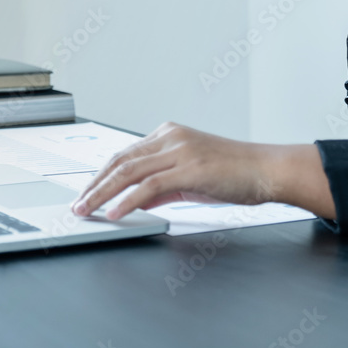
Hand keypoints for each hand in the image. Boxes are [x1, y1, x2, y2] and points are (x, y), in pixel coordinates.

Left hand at [70, 122, 335, 220]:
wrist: (268, 170)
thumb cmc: (237, 174)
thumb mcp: (192, 178)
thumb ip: (163, 187)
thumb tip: (136, 200)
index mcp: (170, 134)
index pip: (126, 154)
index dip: (102, 175)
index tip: (88, 191)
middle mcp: (171, 137)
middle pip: (121, 160)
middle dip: (95, 184)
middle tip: (79, 203)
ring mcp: (180, 151)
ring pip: (129, 171)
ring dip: (103, 193)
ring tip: (88, 209)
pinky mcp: (189, 168)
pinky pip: (149, 186)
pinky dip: (128, 200)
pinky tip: (115, 212)